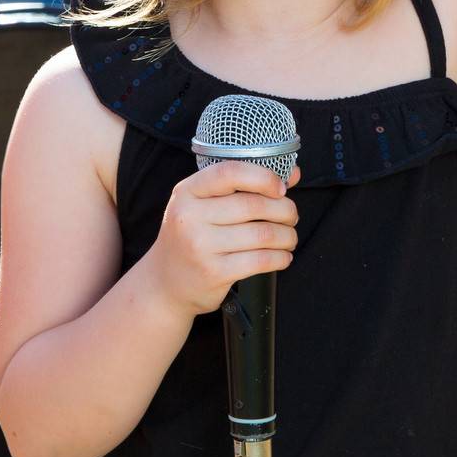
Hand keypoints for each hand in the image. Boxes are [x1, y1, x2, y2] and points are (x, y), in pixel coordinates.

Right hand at [144, 162, 300, 318]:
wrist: (164, 284)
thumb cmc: (192, 236)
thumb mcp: (204, 204)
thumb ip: (243, 185)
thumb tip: (291, 174)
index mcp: (187, 191)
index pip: (230, 172)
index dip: (263, 177)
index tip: (281, 187)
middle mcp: (190, 216)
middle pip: (253, 205)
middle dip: (284, 209)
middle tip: (291, 215)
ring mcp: (200, 246)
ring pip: (262, 233)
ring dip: (287, 235)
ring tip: (290, 237)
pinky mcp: (214, 273)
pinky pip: (260, 260)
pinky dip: (280, 257)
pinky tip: (283, 256)